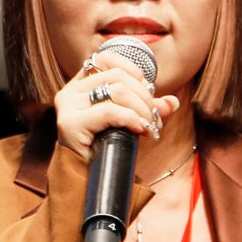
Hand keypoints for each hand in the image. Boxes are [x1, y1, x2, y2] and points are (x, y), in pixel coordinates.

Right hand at [54, 46, 182, 158]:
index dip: (133, 71)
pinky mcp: (70, 123)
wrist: (85, 182)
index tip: (147, 91)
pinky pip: (109, 111)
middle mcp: (70, 91)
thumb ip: (148, 110)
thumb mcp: (129, 124)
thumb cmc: (105, 150)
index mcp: (81, 85)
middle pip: (117, 75)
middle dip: (143, 96)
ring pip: (116, 90)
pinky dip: (131, 118)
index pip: (107, 58)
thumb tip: (172, 102)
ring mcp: (68, 106)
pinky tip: (140, 129)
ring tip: (148, 126)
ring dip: (141, 108)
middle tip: (154, 117)